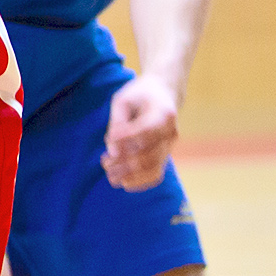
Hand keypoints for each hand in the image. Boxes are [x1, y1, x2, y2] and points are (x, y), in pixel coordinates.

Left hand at [102, 72, 178, 190]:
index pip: (147, 131)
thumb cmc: (139, 95)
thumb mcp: (123, 100)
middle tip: (105, 161)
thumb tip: (113, 152)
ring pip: (153, 169)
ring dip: (129, 175)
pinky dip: (139, 182)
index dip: (126, 138)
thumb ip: (117, 123)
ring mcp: (170, 146)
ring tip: (110, 174)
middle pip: (149, 154)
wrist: (163, 93)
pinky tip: (123, 182)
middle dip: (123, 162)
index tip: (109, 138)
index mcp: (163, 113)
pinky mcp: (165, 155)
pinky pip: (156, 175)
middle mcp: (171, 132)